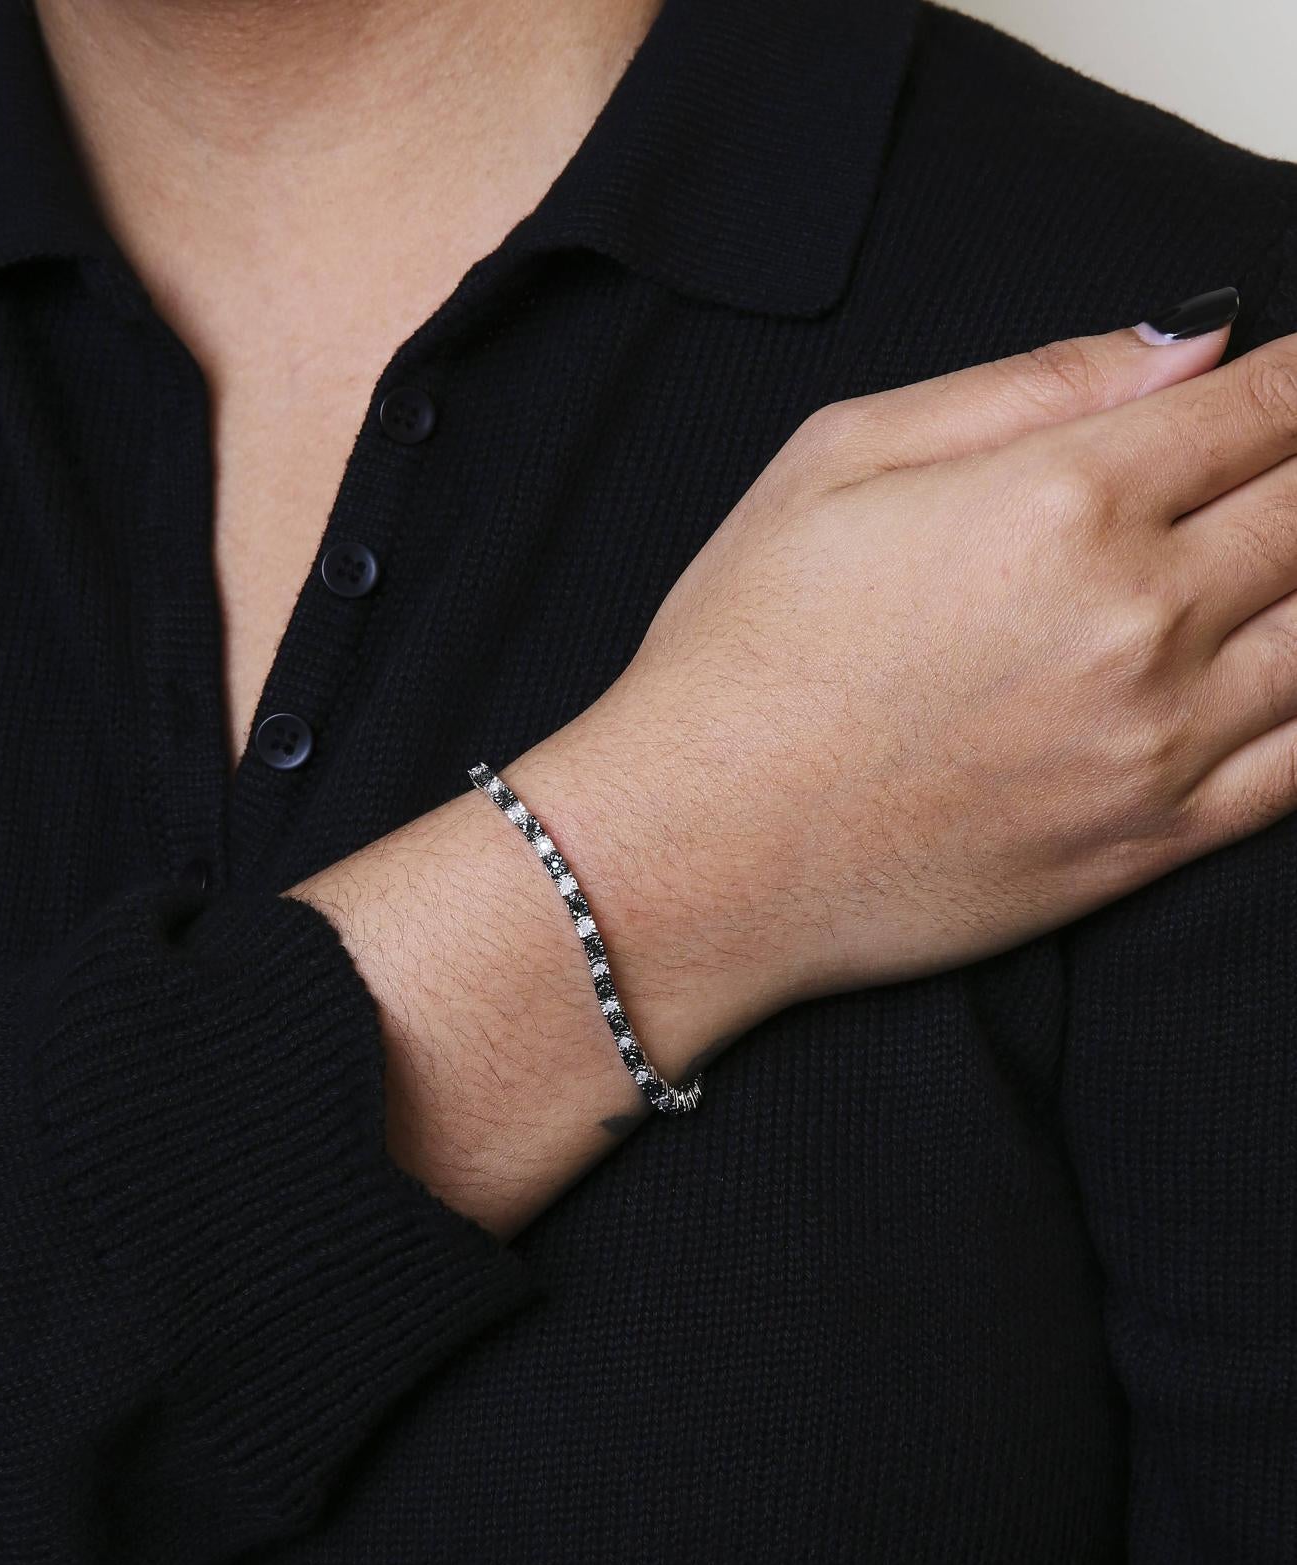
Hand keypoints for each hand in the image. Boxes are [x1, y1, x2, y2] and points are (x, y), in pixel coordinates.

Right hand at [515, 301, 1296, 1023]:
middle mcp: (1135, 617)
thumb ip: (1029, 385)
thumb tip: (1187, 343)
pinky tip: (1295, 667)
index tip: (1293, 387)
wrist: (697, 853)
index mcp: (1061, 500)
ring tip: (1286, 560)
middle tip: (1291, 468)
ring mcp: (1156, 741)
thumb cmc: (744, 655)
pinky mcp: (1151, 842)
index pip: (1262, 404)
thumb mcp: (838, 458)